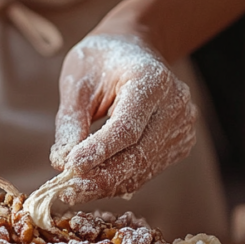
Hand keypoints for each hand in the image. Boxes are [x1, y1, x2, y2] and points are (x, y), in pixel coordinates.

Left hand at [49, 33, 196, 202]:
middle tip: (67, 191)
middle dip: (101, 178)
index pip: (127, 127)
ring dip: (107, 185)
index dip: (99, 151)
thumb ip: (71, 122)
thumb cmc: (101, 62)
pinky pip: (148, 169)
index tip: (69, 167)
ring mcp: (182, 126)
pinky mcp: (179, 143)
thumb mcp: (77, 82)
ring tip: (75, 191)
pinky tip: (95, 184)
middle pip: (139, 154)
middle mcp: (175, 104)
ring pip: (143, 168)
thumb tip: (62, 163)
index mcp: (152, 79)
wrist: (133, 51)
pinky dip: (119, 180)